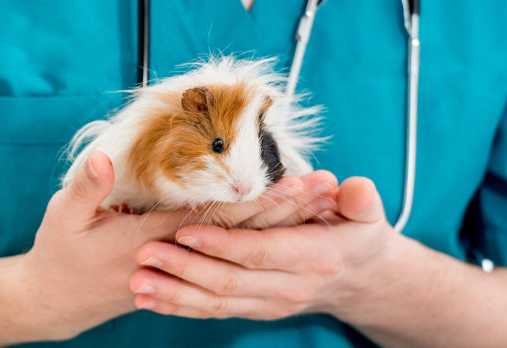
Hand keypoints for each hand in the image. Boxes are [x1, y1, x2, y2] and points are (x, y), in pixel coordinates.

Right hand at [17, 153, 337, 339]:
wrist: (58, 301)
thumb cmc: (60, 255)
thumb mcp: (64, 218)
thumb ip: (86, 188)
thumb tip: (103, 156)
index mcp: (156, 239)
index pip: (220, 220)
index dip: (259, 199)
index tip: (296, 181)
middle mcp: (180, 256)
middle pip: (244, 234)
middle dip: (287, 210)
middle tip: (326, 188)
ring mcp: (184, 268)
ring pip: (243, 249)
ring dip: (281, 228)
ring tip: (317, 207)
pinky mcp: (183, 272)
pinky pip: (232, 261)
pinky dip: (259, 245)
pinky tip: (281, 232)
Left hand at [129, 177, 397, 320]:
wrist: (360, 280)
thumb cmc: (358, 236)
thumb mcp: (368, 214)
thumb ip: (361, 200)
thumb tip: (351, 187)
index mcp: (313, 257)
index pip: (260, 251)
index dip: (221, 244)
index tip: (184, 231)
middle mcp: (290, 288)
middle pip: (229, 282)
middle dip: (183, 270)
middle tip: (143, 254)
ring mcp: (271, 304)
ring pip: (217, 304)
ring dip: (174, 294)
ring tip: (138, 282)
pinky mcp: (257, 310)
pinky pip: (216, 313)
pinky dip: (182, 308)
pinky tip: (152, 300)